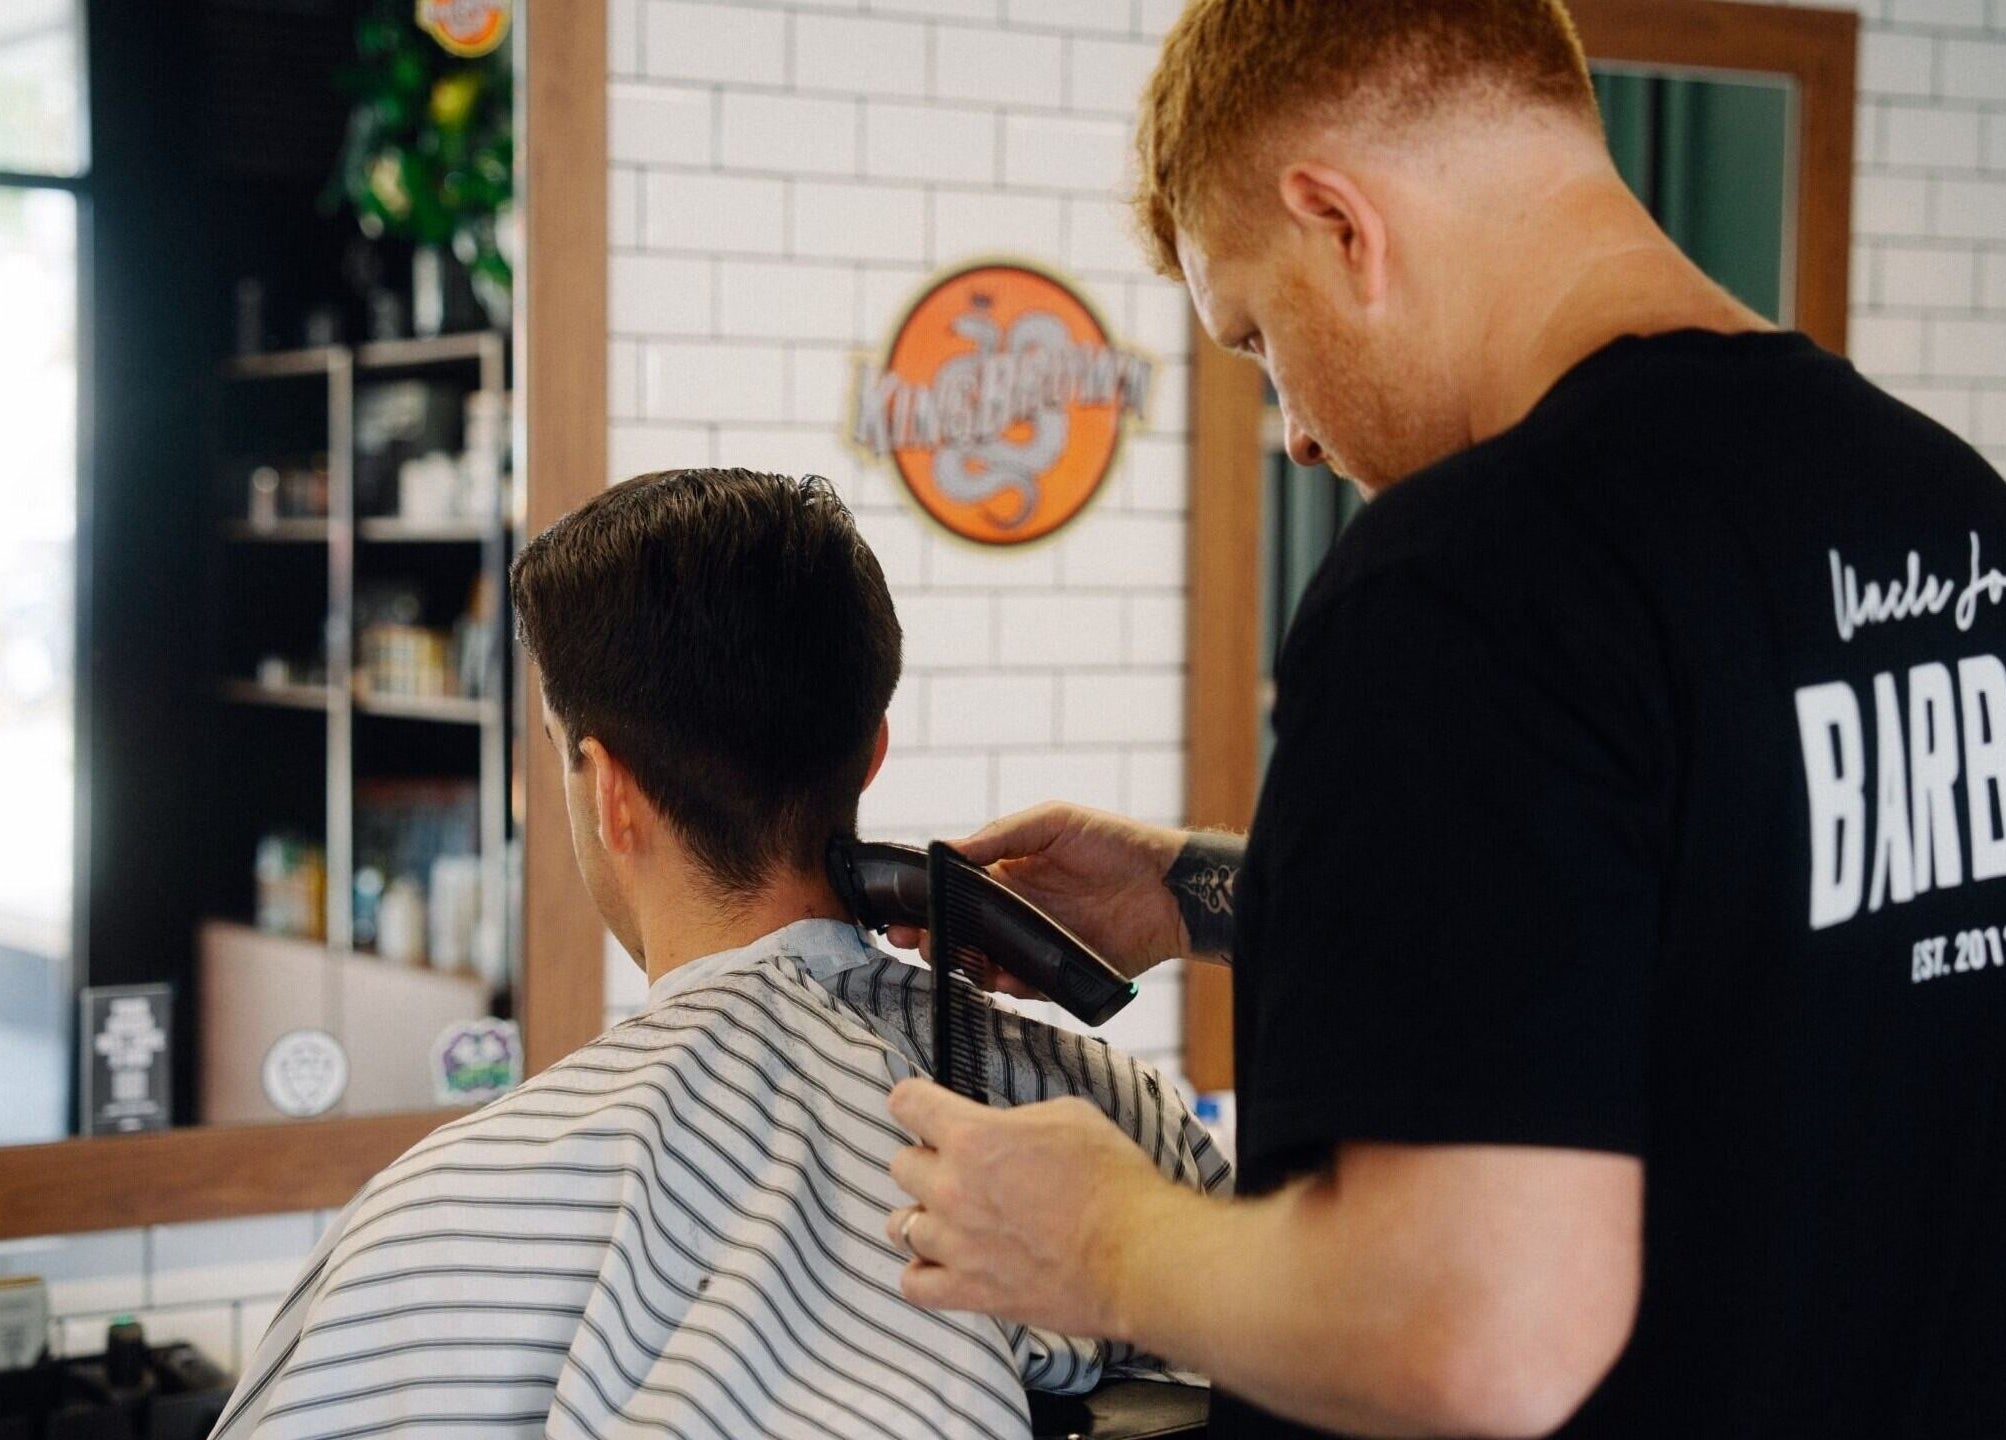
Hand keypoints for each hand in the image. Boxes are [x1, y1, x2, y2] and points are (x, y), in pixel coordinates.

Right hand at [885, 803, 1188, 982]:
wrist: (1169, 886)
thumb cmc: (1115, 843)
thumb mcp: (1053, 821)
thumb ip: (1001, 834)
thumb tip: (949, 847)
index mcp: (1008, 875)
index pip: (954, 893)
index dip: (925, 903)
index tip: (900, 913)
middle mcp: (1017, 913)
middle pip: (961, 932)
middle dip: (932, 938)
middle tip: (915, 940)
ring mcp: (1036, 945)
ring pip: (985, 963)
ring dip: (965, 963)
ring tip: (955, 957)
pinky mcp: (1059, 974)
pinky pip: (1023, 986)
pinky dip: (1008, 985)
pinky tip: (1001, 976)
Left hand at [885, 1078, 1165, 1339]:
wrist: (1135, 1254)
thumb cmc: (1113, 1182)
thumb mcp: (1070, 1116)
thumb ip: (1019, 1118)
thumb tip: (1004, 1127)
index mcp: (973, 1137)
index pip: (908, 1103)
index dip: (914, 1102)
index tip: (922, 1108)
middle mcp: (951, 1188)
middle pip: (900, 1165)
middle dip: (926, 1160)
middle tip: (957, 1168)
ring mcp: (955, 1244)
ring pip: (899, 1226)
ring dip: (923, 1216)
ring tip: (951, 1218)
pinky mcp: (969, 1292)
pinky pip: (914, 1284)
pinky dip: (923, 1273)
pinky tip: (944, 1263)